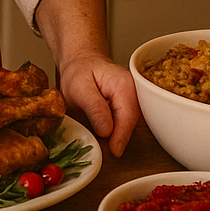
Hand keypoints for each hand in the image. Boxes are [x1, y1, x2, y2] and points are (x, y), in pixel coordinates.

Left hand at [32, 0, 139, 157]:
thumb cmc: (77, 67)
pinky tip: (94, 139)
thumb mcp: (80, 87)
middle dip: (116, 142)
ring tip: (92, 143)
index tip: (109, 153)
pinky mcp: (120, 113)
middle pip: (132, 130)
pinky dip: (107, 137)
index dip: (120, 139)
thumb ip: (96, 108)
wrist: (76, 57)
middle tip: (97, 152)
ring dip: (109, 140)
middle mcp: (133, 98)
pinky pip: (117, 131)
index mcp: (126, 89)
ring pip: (125, 133)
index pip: (130, 121)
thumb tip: (108, 134)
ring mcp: (129, 106)